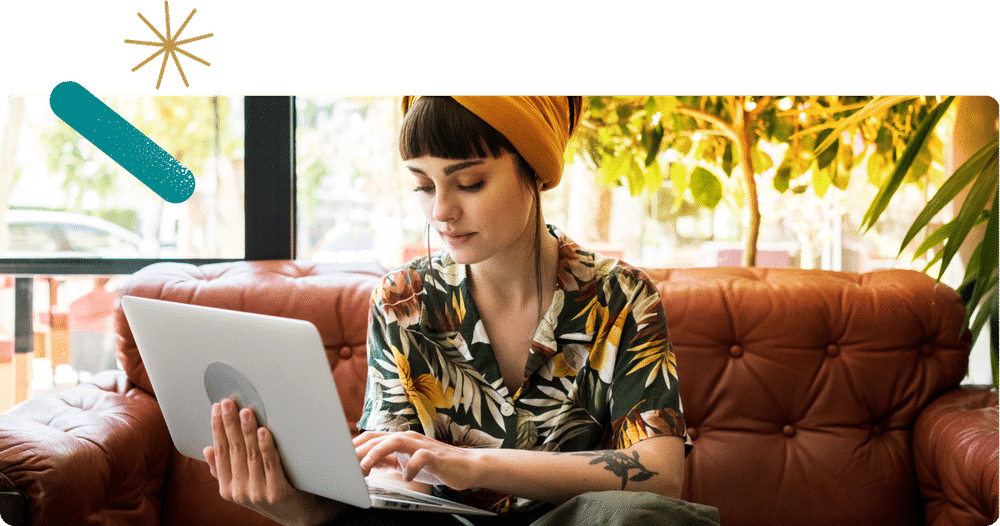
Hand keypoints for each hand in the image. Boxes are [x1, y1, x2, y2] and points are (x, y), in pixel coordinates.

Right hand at [203, 398, 341, 525]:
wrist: (298, 514)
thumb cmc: (270, 492)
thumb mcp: (243, 484)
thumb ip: (224, 470)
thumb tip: (207, 450)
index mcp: (227, 488)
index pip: (219, 452)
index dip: (217, 428)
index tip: (216, 408)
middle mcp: (239, 491)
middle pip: (234, 450)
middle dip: (230, 423)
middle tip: (228, 402)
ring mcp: (258, 493)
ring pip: (251, 454)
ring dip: (247, 431)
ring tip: (246, 411)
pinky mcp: (277, 492)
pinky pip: (270, 464)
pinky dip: (266, 447)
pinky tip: (263, 431)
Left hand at [353, 431, 479, 489]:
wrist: (466, 466)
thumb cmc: (435, 464)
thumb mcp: (406, 462)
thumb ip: (388, 460)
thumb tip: (365, 462)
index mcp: (400, 440)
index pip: (371, 437)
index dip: (354, 446)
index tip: (340, 459)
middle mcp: (408, 438)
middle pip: (378, 438)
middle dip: (359, 450)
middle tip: (345, 464)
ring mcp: (422, 445)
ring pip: (395, 441)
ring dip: (377, 453)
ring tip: (365, 467)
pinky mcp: (435, 456)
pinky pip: (421, 458)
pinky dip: (411, 467)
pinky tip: (406, 477)